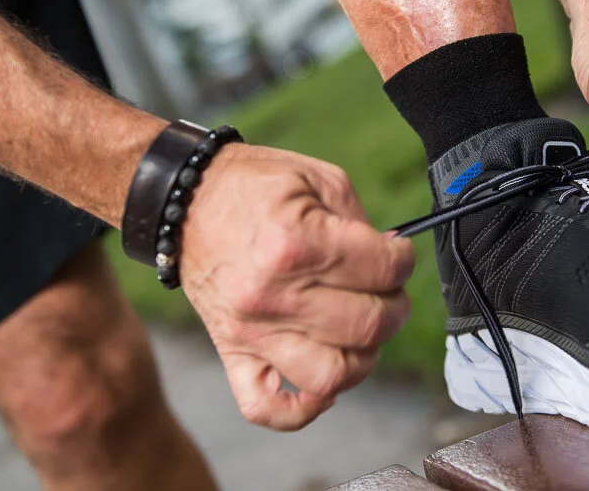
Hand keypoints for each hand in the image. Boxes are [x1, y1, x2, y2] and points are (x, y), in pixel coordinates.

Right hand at [178, 144, 413, 430]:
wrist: (186, 201)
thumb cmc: (252, 187)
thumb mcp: (317, 179)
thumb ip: (361, 222)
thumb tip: (391, 260)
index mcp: (296, 242)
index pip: (383, 270)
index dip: (403, 260)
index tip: (396, 255)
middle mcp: (272, 294)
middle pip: (368, 325)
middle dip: (394, 306)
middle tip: (386, 290)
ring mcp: (250, 331)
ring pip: (332, 375)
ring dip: (363, 357)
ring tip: (360, 331)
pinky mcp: (231, 353)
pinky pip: (267, 408)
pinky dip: (303, 408)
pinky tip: (323, 384)